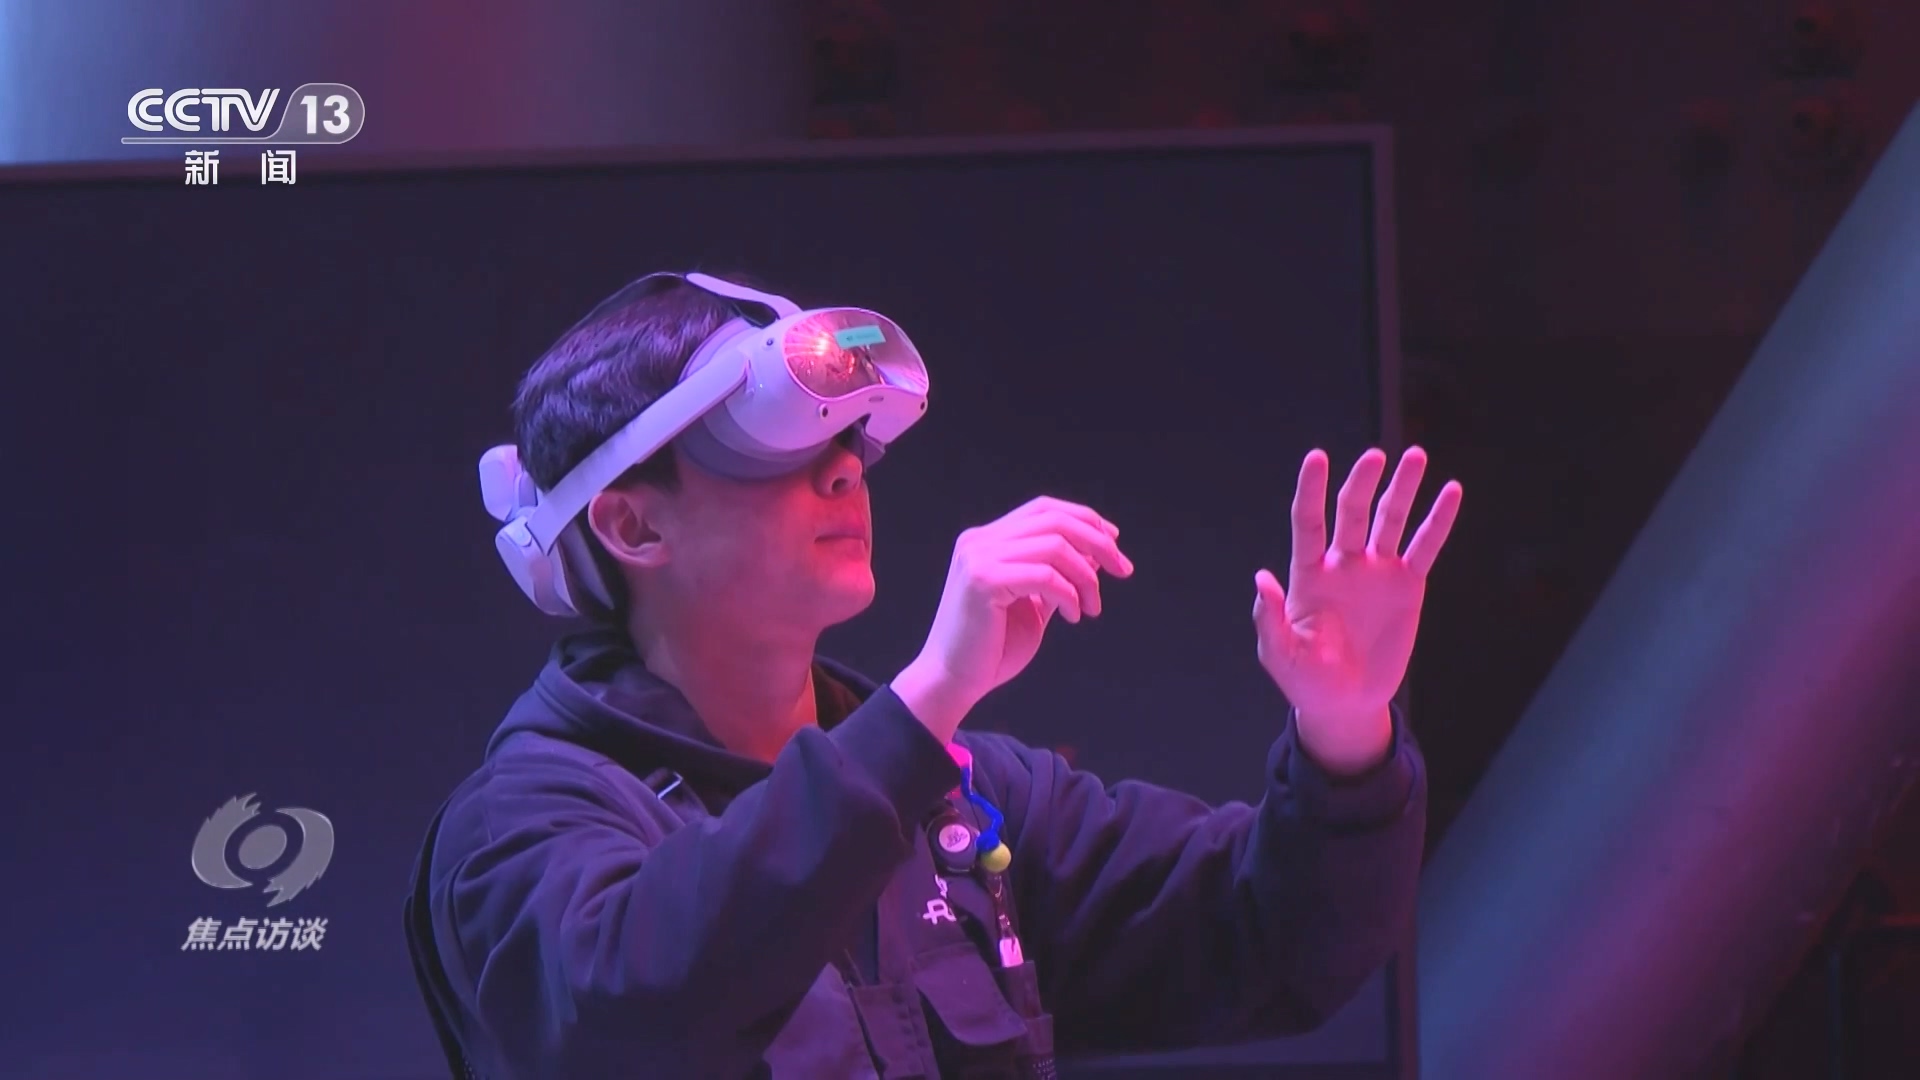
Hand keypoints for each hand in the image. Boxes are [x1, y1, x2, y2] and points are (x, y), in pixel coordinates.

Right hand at [894, 497, 1133, 741]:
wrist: (952, 682)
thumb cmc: (992, 649)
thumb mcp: (1034, 604)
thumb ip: (1057, 576)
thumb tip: (1097, 554)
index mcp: (987, 540)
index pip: (1043, 510)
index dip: (1084, 519)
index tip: (1115, 544)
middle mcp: (979, 541)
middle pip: (1053, 520)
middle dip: (1098, 542)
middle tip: (1123, 570)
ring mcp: (977, 558)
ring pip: (1054, 545)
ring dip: (1087, 577)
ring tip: (1092, 608)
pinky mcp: (982, 581)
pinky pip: (1044, 575)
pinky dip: (1069, 595)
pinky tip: (1073, 616)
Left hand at [1253, 447, 1461, 772]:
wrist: (1346, 704)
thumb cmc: (1307, 680)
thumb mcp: (1281, 656)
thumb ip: (1270, 620)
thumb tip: (1262, 579)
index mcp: (1308, 574)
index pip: (1308, 522)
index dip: (1311, 490)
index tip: (1316, 457)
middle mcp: (1343, 564)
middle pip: (1353, 512)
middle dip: (1363, 483)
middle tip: (1375, 457)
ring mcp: (1377, 572)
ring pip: (1391, 520)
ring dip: (1402, 488)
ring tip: (1414, 455)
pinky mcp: (1408, 586)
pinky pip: (1425, 547)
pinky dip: (1438, 521)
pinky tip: (1451, 492)